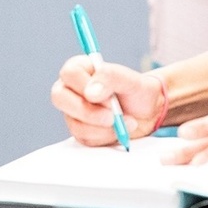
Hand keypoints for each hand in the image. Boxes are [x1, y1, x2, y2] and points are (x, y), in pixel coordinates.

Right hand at [51, 55, 167, 144]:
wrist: (148, 113)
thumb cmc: (138, 91)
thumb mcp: (131, 80)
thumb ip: (110, 77)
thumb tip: (90, 93)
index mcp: (81, 69)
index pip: (70, 73)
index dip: (85, 86)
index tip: (109, 98)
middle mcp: (71, 89)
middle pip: (60, 98)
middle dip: (88, 112)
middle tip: (112, 117)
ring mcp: (73, 112)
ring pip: (74, 123)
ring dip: (103, 127)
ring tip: (126, 121)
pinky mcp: (80, 130)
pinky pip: (84, 138)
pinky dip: (106, 137)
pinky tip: (119, 130)